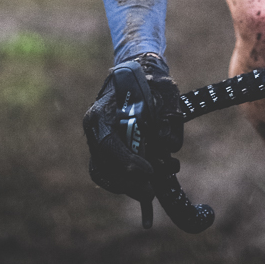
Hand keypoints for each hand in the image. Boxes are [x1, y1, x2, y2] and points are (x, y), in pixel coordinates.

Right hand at [83, 53, 183, 200]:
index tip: (149, 170)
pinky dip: (121, 182)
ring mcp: (96, 138)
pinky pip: (105, 173)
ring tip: (148, 191)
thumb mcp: (167, 92)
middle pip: (104, 165)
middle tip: (150, 191)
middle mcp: (94, 127)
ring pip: (103, 173)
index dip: (128, 162)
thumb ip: (170, 118)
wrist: (138, 71)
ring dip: (126, 186)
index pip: (109, 144)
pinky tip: (139, 186)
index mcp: (103, 112)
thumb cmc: (152, 81)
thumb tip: (168, 147)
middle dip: (129, 182)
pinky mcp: (102, 147)